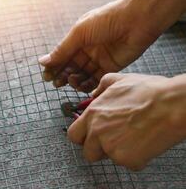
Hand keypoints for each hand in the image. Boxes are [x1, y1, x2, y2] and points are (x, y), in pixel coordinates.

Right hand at [39, 0, 185, 91]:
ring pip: (82, 75)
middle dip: (62, 75)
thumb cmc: (106, 20)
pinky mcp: (110, 68)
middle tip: (57, 83)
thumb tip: (43, 61)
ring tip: (72, 81)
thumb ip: (62, 50)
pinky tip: (82, 86)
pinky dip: (87, 85)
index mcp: (78, 39)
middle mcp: (87, 50)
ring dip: (74, 81)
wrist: (136, 20)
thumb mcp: (79, 33)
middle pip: (71, 67)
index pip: (62, 56)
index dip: (54, 66)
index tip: (47, 76)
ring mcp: (98, 60)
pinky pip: (95, 80)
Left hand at [67, 73, 185, 170]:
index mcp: (93, 114)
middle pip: (87, 152)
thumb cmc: (148, 92)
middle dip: (97, 148)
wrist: (171, 105)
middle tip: (112, 139)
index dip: (81, 136)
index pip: (73, 134)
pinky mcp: (127, 160)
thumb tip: (93, 94)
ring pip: (108, 158)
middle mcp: (97, 132)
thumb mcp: (118, 79)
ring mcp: (111, 147)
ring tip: (132, 137)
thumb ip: (100, 87)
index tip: (88, 136)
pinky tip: (144, 142)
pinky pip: (128, 163)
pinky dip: (135, 157)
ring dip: (116, 152)